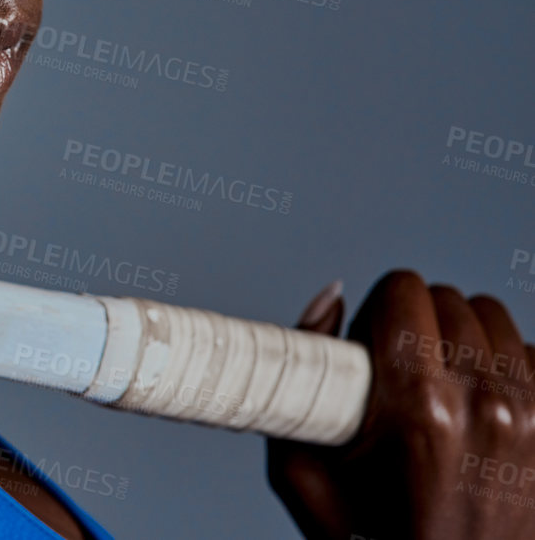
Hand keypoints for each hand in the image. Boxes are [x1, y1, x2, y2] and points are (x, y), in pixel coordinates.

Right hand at [267, 270, 534, 538]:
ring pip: (493, 318)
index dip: (378, 310)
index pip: (405, 291)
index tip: (372, 343)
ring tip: (445, 384)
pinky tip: (482, 402)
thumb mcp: (305, 473)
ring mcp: (532, 415)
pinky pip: (532, 353)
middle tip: (403, 369)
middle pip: (448, 300)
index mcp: (419, 408)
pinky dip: (506, 367)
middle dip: (418, 324)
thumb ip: (297, 379)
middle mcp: (484, 404)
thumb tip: (330, 297)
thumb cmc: (378, 533)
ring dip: (463, 339)